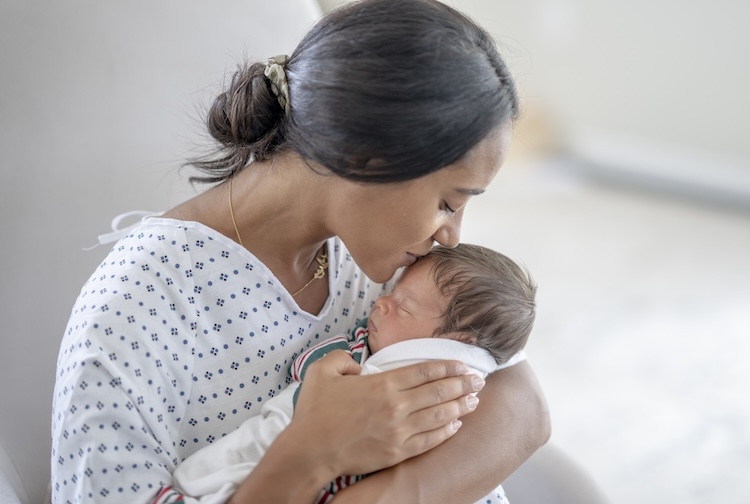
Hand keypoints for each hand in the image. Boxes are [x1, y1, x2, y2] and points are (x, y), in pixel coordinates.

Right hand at [288, 350, 484, 477]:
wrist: (309, 452)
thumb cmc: (314, 413)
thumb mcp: (321, 372)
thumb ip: (341, 359)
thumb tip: (358, 364)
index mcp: (381, 384)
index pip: (423, 371)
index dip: (446, 366)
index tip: (461, 364)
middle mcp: (396, 406)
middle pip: (438, 391)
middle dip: (463, 384)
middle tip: (479, 380)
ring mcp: (399, 431)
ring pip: (439, 415)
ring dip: (460, 406)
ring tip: (475, 399)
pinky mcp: (397, 452)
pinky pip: (430, 440)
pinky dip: (446, 431)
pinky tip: (457, 424)